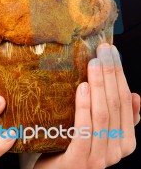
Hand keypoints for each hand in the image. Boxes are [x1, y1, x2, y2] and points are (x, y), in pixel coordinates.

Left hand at [35, 44, 139, 168]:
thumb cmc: (74, 148)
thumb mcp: (100, 132)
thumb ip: (117, 118)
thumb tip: (136, 96)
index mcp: (125, 142)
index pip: (126, 103)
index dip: (120, 76)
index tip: (112, 53)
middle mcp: (115, 151)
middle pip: (116, 106)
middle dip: (111, 75)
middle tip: (103, 51)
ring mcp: (98, 159)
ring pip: (102, 116)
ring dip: (99, 86)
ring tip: (94, 64)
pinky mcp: (78, 162)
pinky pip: (84, 130)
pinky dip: (84, 107)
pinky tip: (82, 88)